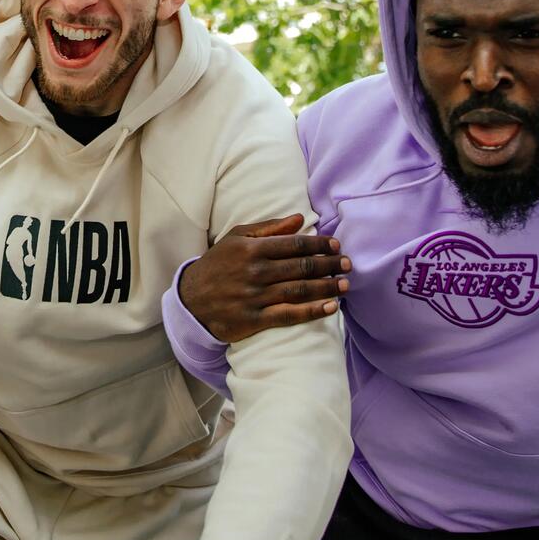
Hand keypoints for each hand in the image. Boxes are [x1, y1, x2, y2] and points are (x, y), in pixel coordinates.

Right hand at [177, 215, 348, 342]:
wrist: (190, 299)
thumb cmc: (217, 265)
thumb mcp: (236, 238)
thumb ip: (268, 228)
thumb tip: (300, 219)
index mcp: (251, 249)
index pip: (294, 244)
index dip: (319, 245)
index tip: (336, 246)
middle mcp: (255, 272)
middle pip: (301, 267)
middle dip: (329, 265)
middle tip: (348, 265)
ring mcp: (255, 297)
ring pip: (300, 291)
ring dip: (327, 287)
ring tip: (345, 284)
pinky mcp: (254, 320)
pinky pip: (289, 315)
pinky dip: (312, 311)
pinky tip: (331, 307)